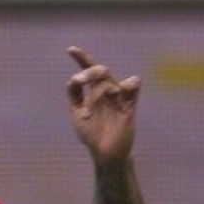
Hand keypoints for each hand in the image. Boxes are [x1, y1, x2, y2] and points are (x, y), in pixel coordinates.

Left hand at [65, 46, 139, 165]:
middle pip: (100, 70)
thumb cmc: (91, 134)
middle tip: (79, 81)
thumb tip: (75, 78)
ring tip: (88, 115)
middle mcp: (108, 91)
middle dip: (88, 72)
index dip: (81, 58)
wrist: (105, 154)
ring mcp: (119, 98)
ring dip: (94, 96)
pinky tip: (120, 91)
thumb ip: (74, 93)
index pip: (89, 70)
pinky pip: (132, 88)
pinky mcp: (129, 107)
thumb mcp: (76, 112)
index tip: (70, 49)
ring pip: (108, 82)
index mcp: (94, 91)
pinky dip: (129, 83)